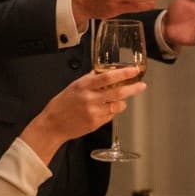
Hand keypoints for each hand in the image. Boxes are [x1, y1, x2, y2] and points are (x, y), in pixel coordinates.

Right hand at [32, 66, 147, 144]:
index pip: (108, 77)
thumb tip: (105, 73)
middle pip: (118, 92)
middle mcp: (90, 98)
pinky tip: (104, 110)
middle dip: (133, 88)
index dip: (123, 74)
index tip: (134, 71)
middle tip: (141, 86)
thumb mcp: (74, 86)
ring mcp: (94, 112)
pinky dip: (112, 111)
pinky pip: (111, 115)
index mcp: (84, 86)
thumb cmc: (62, 104)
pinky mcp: (96, 123)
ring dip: (122, 101)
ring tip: (118, 99)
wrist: (52, 124)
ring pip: (117, 105)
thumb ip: (90, 80)